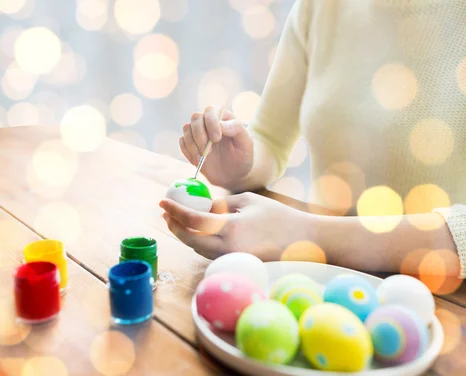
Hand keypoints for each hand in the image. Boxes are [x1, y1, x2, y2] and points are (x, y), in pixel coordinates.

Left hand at [159, 192, 314, 260]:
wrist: (303, 241)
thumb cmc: (278, 216)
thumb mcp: (248, 201)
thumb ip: (220, 204)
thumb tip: (198, 208)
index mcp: (232, 228)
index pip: (193, 221)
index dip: (174, 211)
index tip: (162, 202)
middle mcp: (228, 248)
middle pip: (189, 240)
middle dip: (174, 226)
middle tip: (166, 212)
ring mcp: (232, 259)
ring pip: (198, 248)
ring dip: (184, 233)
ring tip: (176, 218)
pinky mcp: (236, 264)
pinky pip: (210, 253)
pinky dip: (199, 241)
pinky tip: (196, 230)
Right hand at [180, 106, 253, 188]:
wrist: (233, 176)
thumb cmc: (242, 158)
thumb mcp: (247, 144)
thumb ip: (237, 129)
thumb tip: (221, 124)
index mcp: (223, 118)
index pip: (211, 110)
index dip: (211, 123)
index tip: (217, 139)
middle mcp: (209, 122)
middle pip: (196, 117)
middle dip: (200, 134)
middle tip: (209, 151)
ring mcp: (198, 133)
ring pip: (186, 128)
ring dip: (193, 144)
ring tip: (203, 158)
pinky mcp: (191, 145)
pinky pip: (182, 142)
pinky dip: (188, 151)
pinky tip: (198, 161)